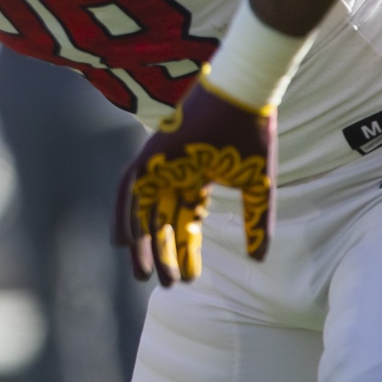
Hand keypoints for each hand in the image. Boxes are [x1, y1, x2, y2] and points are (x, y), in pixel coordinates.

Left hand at [113, 76, 275, 285]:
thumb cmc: (253, 137)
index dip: (189, 250)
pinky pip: (129, 188)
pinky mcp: (151, 155)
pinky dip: (123, 213)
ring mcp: (160, 165)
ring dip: (142, 243)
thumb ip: (257, 222)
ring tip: (145, 274)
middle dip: (164, 253)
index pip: (188, 222)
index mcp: (198, 180)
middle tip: (167, 284)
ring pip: (145, 211)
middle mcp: (175, 175)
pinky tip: (123, 241)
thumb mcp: (258, 187)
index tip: (192, 278)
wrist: (245, 98)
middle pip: (164, 222)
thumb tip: (258, 259)